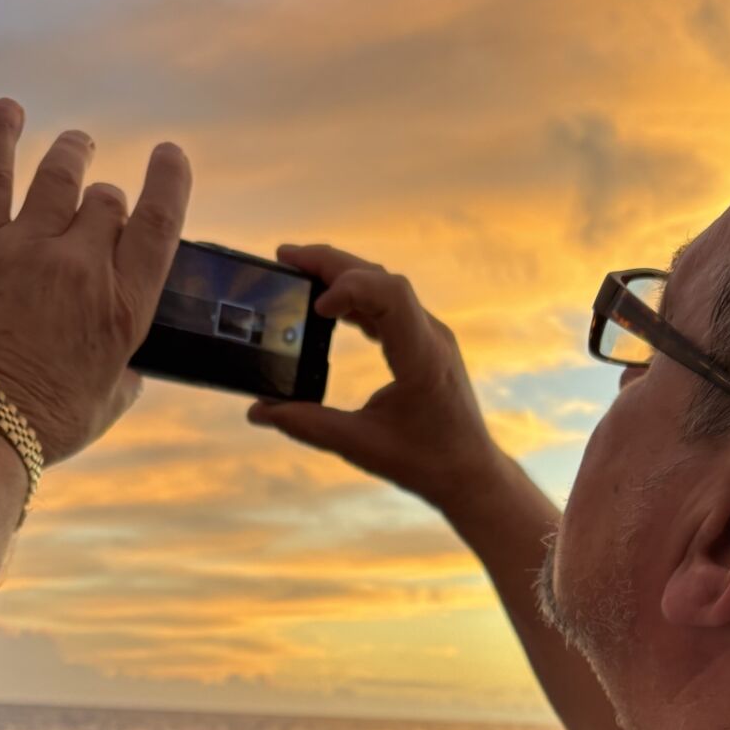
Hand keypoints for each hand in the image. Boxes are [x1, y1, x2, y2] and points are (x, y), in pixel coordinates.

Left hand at [0, 99, 191, 468]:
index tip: (169, 156)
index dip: (168, 180)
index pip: (158, 222)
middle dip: (107, 200)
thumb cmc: (46, 421)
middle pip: (106, 202)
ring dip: (73, 153)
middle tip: (100, 206)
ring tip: (78, 144)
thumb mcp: (109, 401)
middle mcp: (84, 267)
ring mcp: (30, 248)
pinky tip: (8, 109)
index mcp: (124, 307)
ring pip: (61, 175)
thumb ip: (127, 372)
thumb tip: (133, 367)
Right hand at [245, 242, 505, 512]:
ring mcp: (429, 336)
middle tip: (285, 256)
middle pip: (382, 279)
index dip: (350, 288)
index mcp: (421, 357)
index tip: (316, 309)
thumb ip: (308, 426)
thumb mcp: (361, 447)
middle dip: (332, 263)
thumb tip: (259, 412)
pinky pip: (389, 305)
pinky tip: (327, 302)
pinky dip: (355, 297)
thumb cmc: (426, 463)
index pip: (391, 295)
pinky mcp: (423, 343)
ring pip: (384, 287)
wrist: (470, 473)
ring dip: (342, 274)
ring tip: (298, 269)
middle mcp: (430, 336)